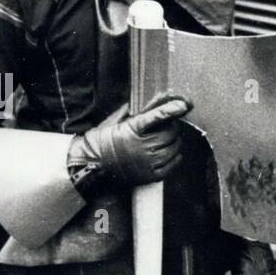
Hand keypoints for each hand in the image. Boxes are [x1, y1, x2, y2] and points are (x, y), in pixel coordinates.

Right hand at [67, 90, 192, 191]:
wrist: (91, 164)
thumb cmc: (103, 139)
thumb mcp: (116, 121)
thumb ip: (135, 111)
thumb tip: (155, 98)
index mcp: (132, 129)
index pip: (157, 116)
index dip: (172, 110)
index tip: (184, 105)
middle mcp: (140, 146)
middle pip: (169, 134)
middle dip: (173, 128)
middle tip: (169, 126)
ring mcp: (146, 162)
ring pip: (173, 149)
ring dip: (175, 142)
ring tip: (168, 140)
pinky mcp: (149, 176)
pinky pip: (172, 165)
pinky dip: (175, 157)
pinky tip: (170, 153)